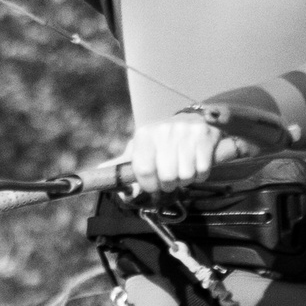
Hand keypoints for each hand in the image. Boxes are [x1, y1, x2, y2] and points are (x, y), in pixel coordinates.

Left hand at [127, 118, 255, 193]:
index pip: (143, 171)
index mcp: (144, 135)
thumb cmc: (161, 141)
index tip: (154, 186)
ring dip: (186, 180)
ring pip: (186, 176)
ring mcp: (186, 132)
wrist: (192, 120)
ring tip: (184, 170)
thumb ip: (122, 162)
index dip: (149, 185)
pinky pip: (203, 170)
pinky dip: (201, 174)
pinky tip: (197, 164)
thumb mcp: (141, 148)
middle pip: (167, 177)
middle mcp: (164, 130)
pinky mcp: (205, 136)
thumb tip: (99, 170)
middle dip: (169, 184)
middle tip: (171, 178)